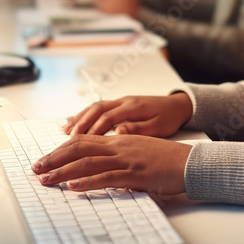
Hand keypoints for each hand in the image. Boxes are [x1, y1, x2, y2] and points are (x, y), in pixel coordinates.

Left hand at [32, 134, 190, 194]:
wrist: (189, 162)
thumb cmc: (165, 159)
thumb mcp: (138, 152)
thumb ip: (118, 157)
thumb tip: (97, 169)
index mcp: (118, 140)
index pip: (83, 140)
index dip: (60, 149)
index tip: (45, 159)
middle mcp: (119, 147)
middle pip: (79, 148)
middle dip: (54, 159)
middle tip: (36, 169)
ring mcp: (126, 160)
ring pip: (88, 163)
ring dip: (64, 172)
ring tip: (46, 180)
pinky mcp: (135, 174)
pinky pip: (107, 177)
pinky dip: (88, 182)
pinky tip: (74, 188)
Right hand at [63, 94, 192, 136]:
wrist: (178, 105)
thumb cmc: (169, 118)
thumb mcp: (159, 127)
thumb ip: (139, 129)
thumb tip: (119, 132)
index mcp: (133, 107)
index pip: (108, 117)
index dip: (93, 129)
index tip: (82, 142)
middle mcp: (124, 101)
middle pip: (96, 109)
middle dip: (80, 123)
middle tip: (67, 138)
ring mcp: (121, 101)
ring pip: (95, 107)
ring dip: (79, 118)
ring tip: (65, 131)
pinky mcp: (120, 104)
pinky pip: (98, 108)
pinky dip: (85, 115)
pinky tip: (74, 122)